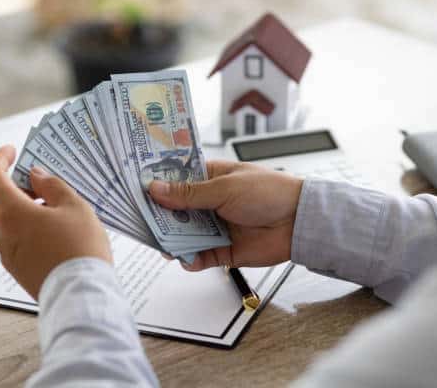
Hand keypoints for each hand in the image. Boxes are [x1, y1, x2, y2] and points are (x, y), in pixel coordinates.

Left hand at [0, 145, 110, 299]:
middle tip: (53, 186)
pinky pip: (20, 240)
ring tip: (63, 213)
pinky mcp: (17, 269)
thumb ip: (52, 186)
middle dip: (25, 188)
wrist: (81, 295)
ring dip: (31, 210)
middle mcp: (1, 233)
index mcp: (11, 212)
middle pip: (4, 200)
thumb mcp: (74, 207)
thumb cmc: (80, 248)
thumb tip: (36, 176)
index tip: (12, 151)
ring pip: (14, 221)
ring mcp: (7, 254)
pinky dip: (33, 230)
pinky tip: (60, 234)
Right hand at [148, 161, 302, 270]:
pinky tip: (186, 258)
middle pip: (176, 210)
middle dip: (160, 216)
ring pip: (185, 235)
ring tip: (163, 244)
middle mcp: (210, 202)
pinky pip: (200, 256)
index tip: (137, 188)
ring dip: (173, 239)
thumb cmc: (269, 192)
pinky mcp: (223, 250)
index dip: (158, 184)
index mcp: (211, 178)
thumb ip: (189, 194)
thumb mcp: (224, 188)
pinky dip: (191, 259)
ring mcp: (216, 226)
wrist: (299, 222)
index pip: (177, 180)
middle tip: (143, 221)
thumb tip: (155, 189)